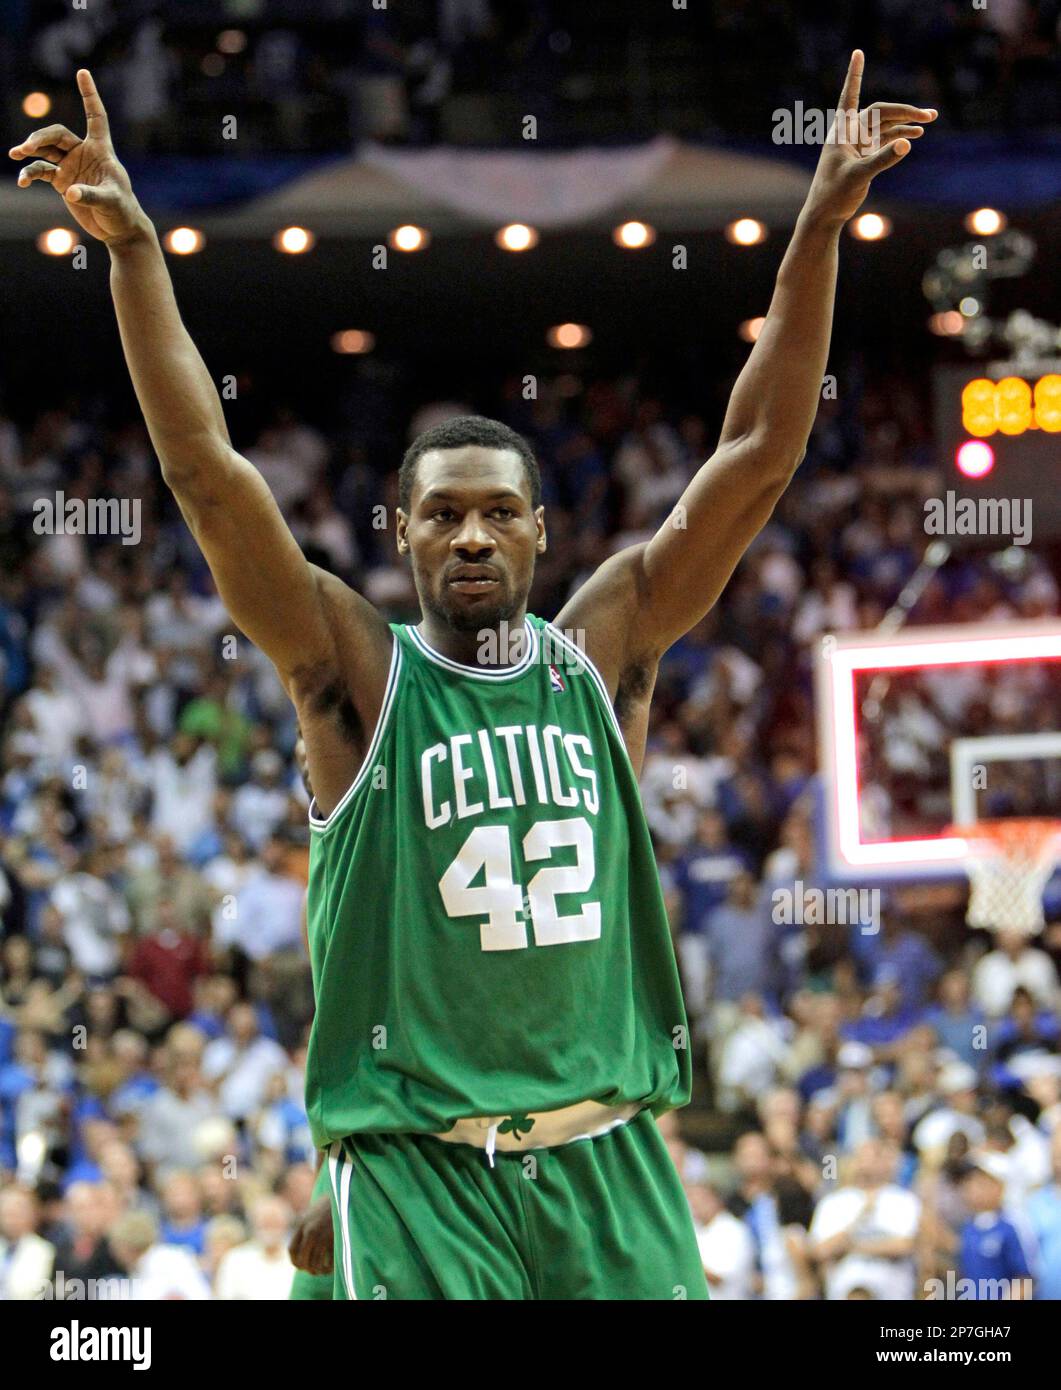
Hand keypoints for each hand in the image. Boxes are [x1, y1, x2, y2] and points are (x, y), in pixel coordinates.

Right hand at [9, 69, 145, 245]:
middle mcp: (83, 153)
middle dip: (40, 138)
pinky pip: (40, 171)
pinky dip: (30, 174)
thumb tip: (70, 192)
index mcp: (101, 150)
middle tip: (26, 148)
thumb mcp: (111, 202)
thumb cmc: (122, 212)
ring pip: (45, 150)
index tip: (83, 72)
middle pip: (57, 135)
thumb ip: (92, 196)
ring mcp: (70, 166)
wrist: (118, 230)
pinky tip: (22, 181)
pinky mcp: (62, 181)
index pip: (95, 116)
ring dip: (30, 150)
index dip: (89, 95)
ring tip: (16, 154)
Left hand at [288, 1195, 333, 1276]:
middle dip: (307, 1268)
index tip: (301, 1265)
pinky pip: (329, 1262)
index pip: (292, 1251)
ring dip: (318, 1271)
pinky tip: (331, 1268)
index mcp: (302, 1224)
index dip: (295, 1262)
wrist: (345, 1192)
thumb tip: (299, 1246)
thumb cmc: (330, 1203)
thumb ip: (304, 1226)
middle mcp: (310, 1231)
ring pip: (315, 1264)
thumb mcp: (312, 1211)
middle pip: (302, 1260)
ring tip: (322, 1271)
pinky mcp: (335, 1239)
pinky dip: (329, 1269)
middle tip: (313, 1271)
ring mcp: (323, 1236)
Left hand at [803, 50, 935, 227]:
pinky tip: (914, 136)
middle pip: (882, 112)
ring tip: (930, 120)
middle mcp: (852, 132)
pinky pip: (886, 140)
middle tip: (928, 116)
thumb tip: (907, 144)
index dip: (855, 74)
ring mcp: (860, 143)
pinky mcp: (866, 155)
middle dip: (905, 111)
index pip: (850, 94)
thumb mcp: (859, 176)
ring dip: (907, 122)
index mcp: (843, 129)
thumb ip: (882, 159)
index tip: (858, 52)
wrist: (826, 213)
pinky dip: (900, 136)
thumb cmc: (834, 193)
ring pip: (887, 125)